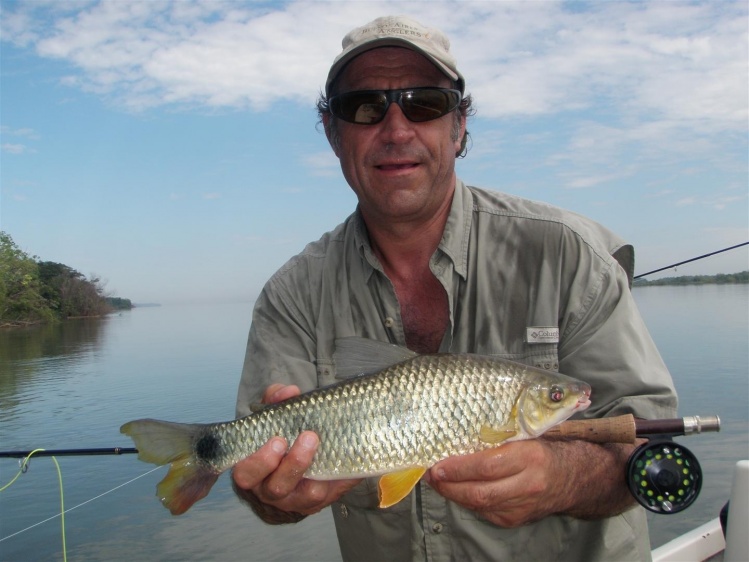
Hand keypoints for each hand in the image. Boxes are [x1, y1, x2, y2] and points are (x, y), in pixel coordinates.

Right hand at [231, 384, 360, 518]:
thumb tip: (289, 391)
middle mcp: (271, 491)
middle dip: (293, 463)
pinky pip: (335, 492)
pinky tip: (351, 455)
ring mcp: (298, 500)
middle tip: (309, 437)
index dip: (260, 461)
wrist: (298, 459)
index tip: (278, 440)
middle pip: (277, 487)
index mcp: (253, 472)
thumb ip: (275, 400)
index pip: (246, 474)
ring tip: (327, 444)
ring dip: (321, 469)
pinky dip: (344, 475)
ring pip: (309, 496)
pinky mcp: (322, 500)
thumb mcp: (272, 416)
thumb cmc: (279, 436)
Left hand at [425, 438, 635, 526]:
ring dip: (452, 493)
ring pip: (479, 504)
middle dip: (449, 484)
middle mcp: (528, 484)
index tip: (437, 461)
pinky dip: (466, 500)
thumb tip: (459, 424)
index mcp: (531, 456)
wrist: (578, 478)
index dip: (458, 467)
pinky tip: (454, 488)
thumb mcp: (529, 432)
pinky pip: (484, 511)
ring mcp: (523, 505)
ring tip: (436, 480)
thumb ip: (500, 431)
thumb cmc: (547, 446)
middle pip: (479, 491)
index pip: (487, 465)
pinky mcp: (516, 518)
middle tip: (430, 473)